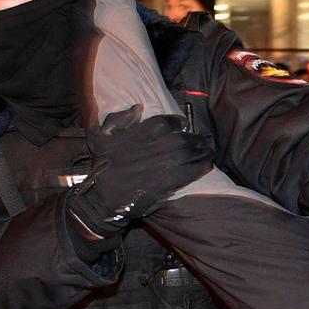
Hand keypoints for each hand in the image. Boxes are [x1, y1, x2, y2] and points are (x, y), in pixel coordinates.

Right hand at [67, 106, 213, 239]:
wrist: (102, 201)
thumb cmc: (101, 169)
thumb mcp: (100, 139)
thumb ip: (118, 120)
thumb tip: (138, 108)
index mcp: (135, 137)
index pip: (163, 123)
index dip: (177, 121)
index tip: (184, 123)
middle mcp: (150, 150)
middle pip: (180, 139)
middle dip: (194, 138)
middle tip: (201, 139)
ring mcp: (158, 168)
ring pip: (187, 155)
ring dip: (201, 151)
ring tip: (207, 150)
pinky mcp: (165, 185)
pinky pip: (189, 173)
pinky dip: (201, 168)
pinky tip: (207, 165)